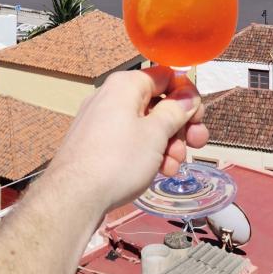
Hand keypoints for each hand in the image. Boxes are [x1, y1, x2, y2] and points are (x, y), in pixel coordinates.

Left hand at [50, 67, 209, 213]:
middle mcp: (111, 96)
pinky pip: (129, 139)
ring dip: (167, 143)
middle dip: (180, 125)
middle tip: (197, 143)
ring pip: (146, 124)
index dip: (186, 94)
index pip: (165, 76)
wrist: (74, 197)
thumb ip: (176, 111)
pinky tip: (159, 172)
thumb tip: (188, 96)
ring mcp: (102, 120)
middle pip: (157, 102)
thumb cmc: (119, 159)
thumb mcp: (157, 133)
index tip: (198, 115)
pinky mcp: (96, 143)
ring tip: (173, 166)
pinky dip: (147, 152)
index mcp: (125, 85)